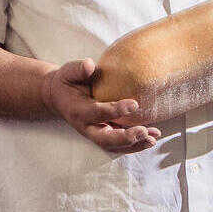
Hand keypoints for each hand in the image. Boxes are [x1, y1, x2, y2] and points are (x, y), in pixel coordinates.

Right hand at [40, 59, 161, 153]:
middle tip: (143, 132)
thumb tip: (90, 65)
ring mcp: (96, 134)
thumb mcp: (68, 72)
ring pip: (114, 146)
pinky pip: (120, 144)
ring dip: (134, 145)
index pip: (97, 113)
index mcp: (78, 111)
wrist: (60, 98)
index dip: (115, 110)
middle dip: (124, 138)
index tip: (134, 103)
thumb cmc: (68, 83)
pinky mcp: (105, 135)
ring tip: (152, 139)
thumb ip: (78, 69)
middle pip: (104, 139)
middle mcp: (86, 127)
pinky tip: (152, 138)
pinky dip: (136, 144)